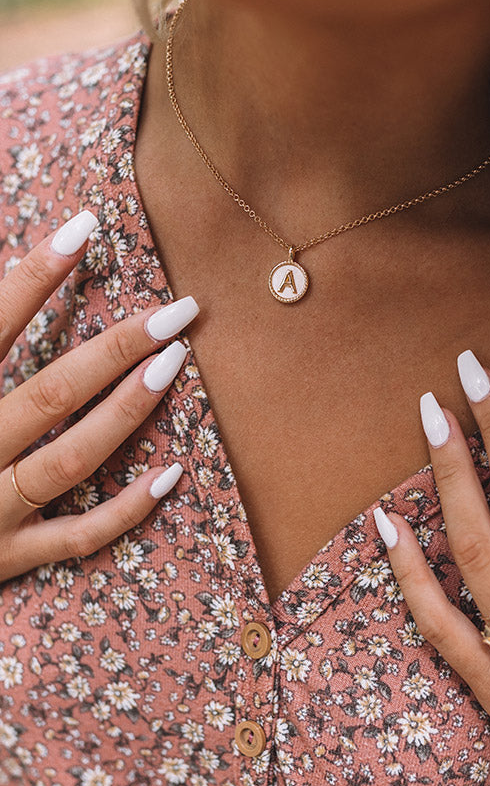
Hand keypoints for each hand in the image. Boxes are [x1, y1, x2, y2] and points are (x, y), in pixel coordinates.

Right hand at [0, 209, 198, 581]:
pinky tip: (170, 473)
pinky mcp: (7, 557)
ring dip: (126, 411)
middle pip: (51, 394)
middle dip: (115, 348)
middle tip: (177, 310)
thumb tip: (8, 275)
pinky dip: (125, 510)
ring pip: (70, 459)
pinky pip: (76, 537)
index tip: (85, 228)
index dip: (35, 276)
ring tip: (174, 364)